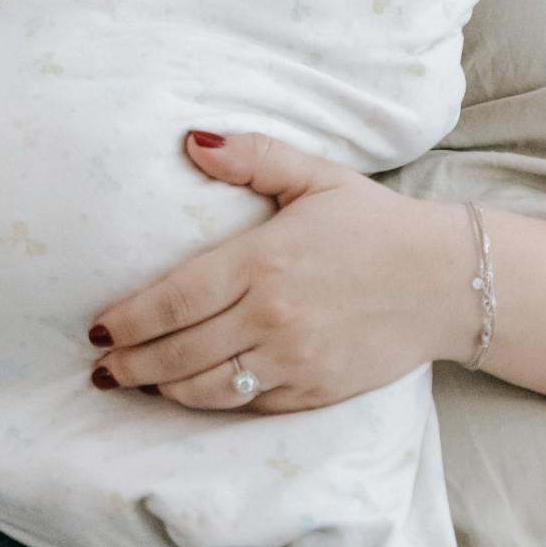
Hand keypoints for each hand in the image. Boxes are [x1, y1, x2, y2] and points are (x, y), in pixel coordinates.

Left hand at [85, 133, 476, 410]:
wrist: (448, 282)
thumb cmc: (376, 225)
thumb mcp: (316, 177)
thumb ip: (252, 156)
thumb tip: (191, 140)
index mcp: (264, 261)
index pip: (175, 299)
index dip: (128, 319)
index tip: (97, 328)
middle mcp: (273, 317)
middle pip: (179, 352)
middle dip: (131, 364)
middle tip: (102, 367)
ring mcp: (295, 361)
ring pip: (207, 389)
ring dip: (164, 389)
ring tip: (138, 382)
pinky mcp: (315, 392)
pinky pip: (248, 406)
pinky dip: (213, 402)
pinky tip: (193, 392)